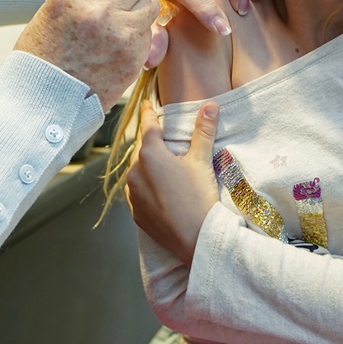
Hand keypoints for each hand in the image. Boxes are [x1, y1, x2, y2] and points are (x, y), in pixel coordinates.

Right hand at [15, 0, 159, 111]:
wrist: (43, 100)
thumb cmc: (44, 55)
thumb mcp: (53, 10)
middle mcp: (97, 9)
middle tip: (117, 4)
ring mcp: (119, 33)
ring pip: (149, 3)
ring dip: (138, 10)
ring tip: (119, 24)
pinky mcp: (133, 55)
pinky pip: (150, 31)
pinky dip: (139, 35)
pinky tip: (118, 45)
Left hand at [126, 99, 219, 264]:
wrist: (196, 239)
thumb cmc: (199, 198)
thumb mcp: (202, 161)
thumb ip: (203, 131)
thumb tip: (210, 105)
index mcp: (149, 154)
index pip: (147, 125)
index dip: (148, 113)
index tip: (147, 104)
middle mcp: (134, 171)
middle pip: (141, 148)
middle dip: (151, 142)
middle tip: (162, 138)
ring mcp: (132, 193)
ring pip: (137, 170)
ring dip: (147, 165)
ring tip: (163, 166)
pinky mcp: (135, 212)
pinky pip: (137, 191)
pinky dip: (146, 186)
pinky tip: (159, 189)